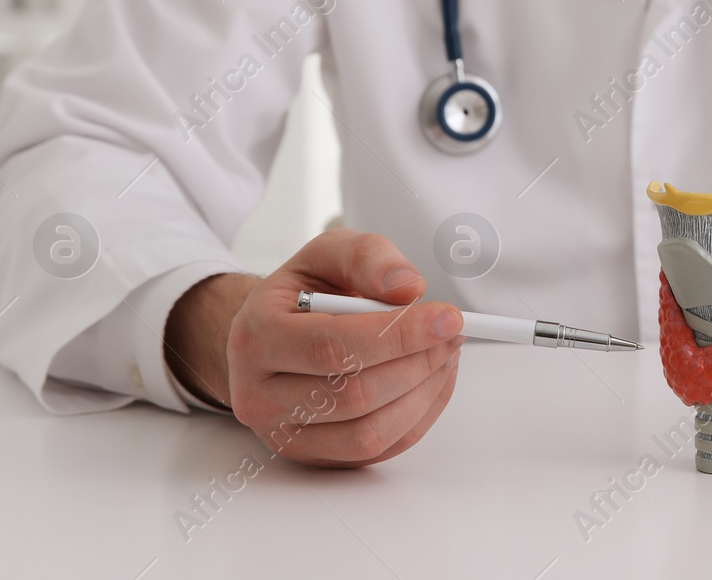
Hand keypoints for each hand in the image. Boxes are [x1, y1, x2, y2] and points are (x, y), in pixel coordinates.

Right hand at [163, 230, 463, 466]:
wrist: (272, 335)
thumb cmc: (303, 294)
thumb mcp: (327, 255)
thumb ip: (367, 258)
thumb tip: (408, 289)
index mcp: (256, 336)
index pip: (333, 345)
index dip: (399, 335)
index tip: (448, 318)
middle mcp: (259, 394)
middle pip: (353, 395)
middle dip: (418, 362)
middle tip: (454, 333)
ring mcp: (284, 433)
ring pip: (368, 432)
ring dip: (423, 392)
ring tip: (445, 354)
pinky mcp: (314, 456)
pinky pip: (378, 450)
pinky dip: (419, 416)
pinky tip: (433, 380)